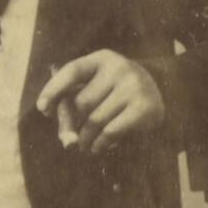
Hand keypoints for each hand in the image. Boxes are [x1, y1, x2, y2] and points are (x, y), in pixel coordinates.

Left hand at [36, 51, 165, 155]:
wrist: (164, 90)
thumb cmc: (119, 92)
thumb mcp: (99, 86)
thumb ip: (77, 103)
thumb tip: (65, 138)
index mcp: (102, 59)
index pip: (72, 72)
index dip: (53, 90)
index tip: (43, 109)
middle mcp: (119, 68)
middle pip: (82, 102)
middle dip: (73, 124)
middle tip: (70, 138)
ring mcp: (133, 87)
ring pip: (95, 120)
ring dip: (85, 138)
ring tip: (83, 146)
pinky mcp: (144, 108)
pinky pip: (110, 131)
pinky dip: (99, 143)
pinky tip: (97, 148)